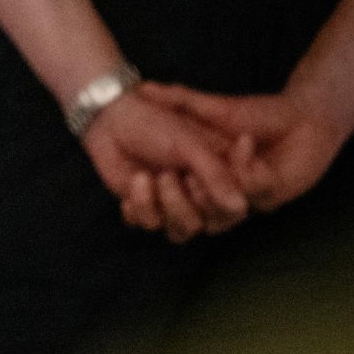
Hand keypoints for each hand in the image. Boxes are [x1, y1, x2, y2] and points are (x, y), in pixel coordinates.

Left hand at [79, 90, 250, 242]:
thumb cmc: (156, 124)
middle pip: (210, 223)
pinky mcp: (147, 209)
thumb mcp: (190, 145)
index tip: (196, 173)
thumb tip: (240, 207)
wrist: (113, 122)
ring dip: (163, 205)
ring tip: (146, 177)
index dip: (221, 196)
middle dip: (187, 202)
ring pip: (182, 230)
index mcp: (222, 173)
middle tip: (168, 174)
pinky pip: (149, 226)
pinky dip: (140, 207)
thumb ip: (216, 175)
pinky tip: (134, 182)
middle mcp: (202, 193)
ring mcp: (176, 204)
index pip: (239, 203)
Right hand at [136, 83, 349, 213]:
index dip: (151, 198)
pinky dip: (247, 170)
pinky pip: (255, 192)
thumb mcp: (213, 107)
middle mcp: (223, 197)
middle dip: (176, 200)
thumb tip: (144, 87)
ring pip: (220, 213)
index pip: (169, 201)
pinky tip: (244, 144)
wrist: (306, 116)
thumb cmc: (260, 114)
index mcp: (204, 180)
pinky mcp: (273, 196)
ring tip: (198, 173)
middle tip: (165, 177)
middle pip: (191, 216)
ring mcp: (248, 200)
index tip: (138, 177)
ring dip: (209, 190)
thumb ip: (180, 101)